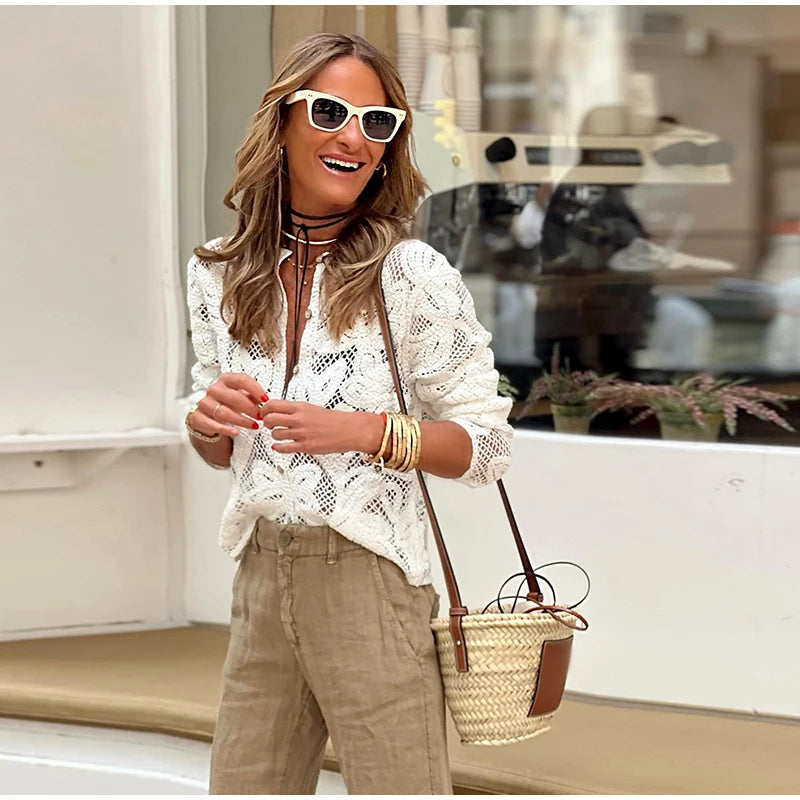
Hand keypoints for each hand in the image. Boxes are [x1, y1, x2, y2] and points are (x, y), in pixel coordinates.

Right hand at [191, 373, 267, 438]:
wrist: (209, 419)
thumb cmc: (229, 405)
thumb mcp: (241, 397)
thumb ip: (252, 397)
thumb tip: (266, 400)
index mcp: (226, 379)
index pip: (242, 379)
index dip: (256, 389)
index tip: (266, 400)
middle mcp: (214, 389)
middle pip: (234, 397)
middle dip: (250, 408)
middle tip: (261, 416)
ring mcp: (204, 403)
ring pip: (224, 412)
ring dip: (241, 420)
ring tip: (254, 426)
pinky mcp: (197, 417)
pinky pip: (211, 424)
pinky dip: (224, 429)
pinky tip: (235, 432)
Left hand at [261, 399, 382, 454]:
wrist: (349, 430)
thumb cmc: (333, 420)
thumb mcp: (312, 408)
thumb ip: (295, 410)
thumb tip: (278, 410)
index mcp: (301, 407)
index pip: (273, 404)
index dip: (264, 409)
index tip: (264, 412)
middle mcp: (300, 419)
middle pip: (270, 419)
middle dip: (267, 422)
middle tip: (269, 424)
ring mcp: (302, 433)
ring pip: (275, 434)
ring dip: (275, 435)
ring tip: (280, 434)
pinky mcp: (305, 446)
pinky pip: (284, 448)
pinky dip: (278, 447)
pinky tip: (279, 446)